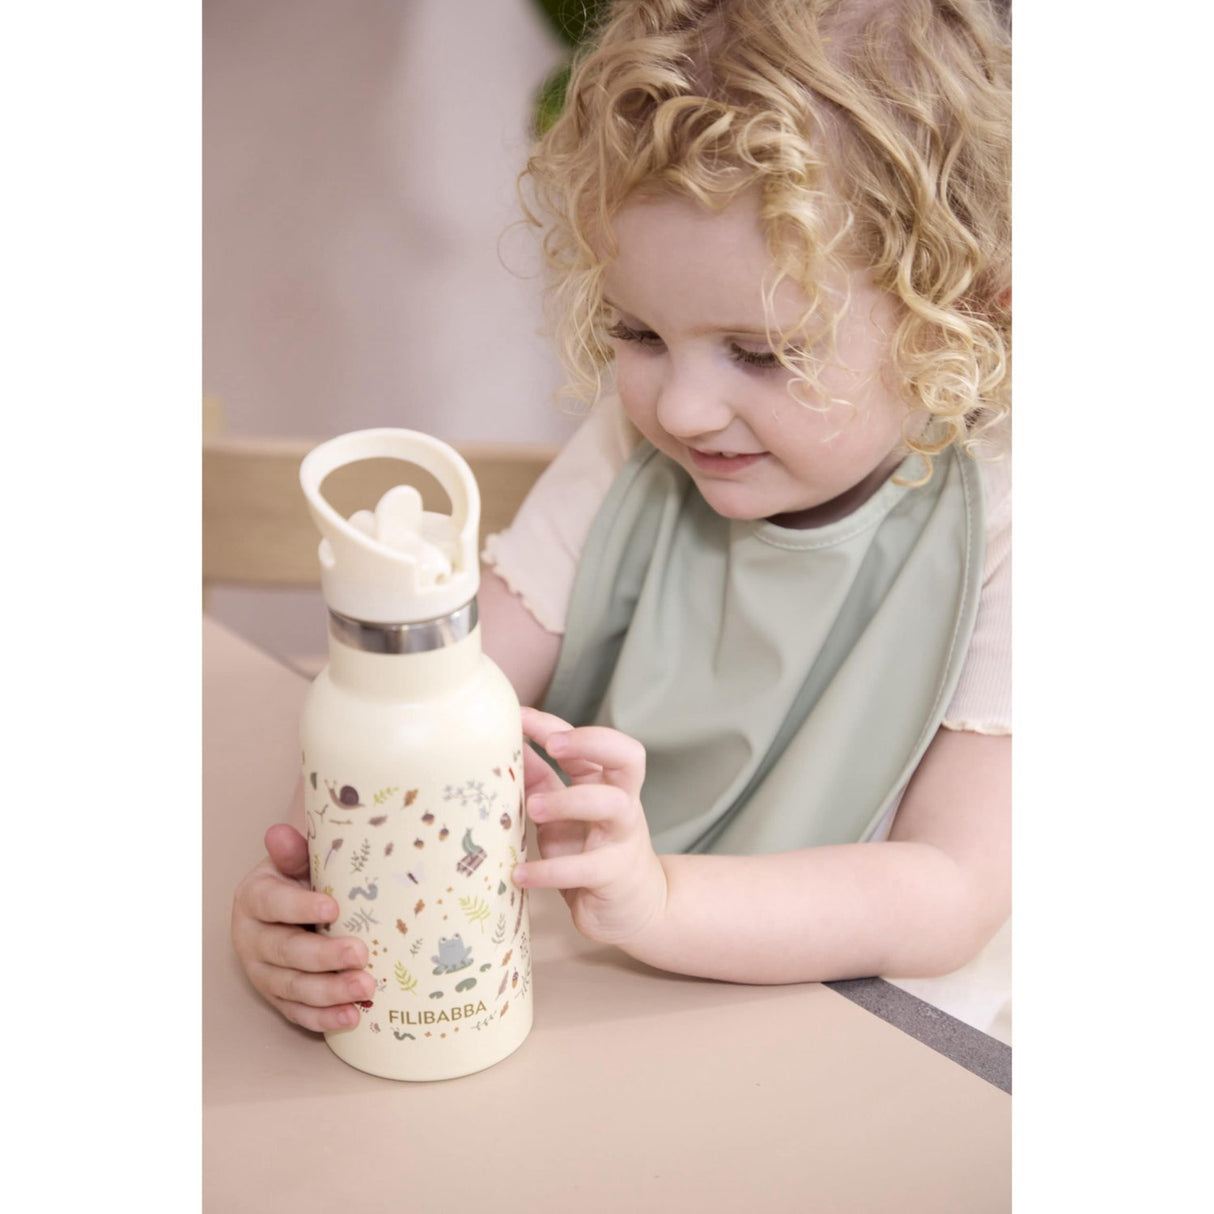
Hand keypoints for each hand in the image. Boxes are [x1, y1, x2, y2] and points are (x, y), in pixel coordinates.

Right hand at [230, 823, 375, 1031]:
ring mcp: (262, 972)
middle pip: (285, 951)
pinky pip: (298, 1013)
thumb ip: (293, 851)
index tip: (333, 908)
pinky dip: (324, 1018)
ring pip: (292, 987)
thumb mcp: (297, 859)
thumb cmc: (301, 877)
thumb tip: (279, 832)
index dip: (300, 907)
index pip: (273, 904)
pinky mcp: (277, 997)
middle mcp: (251, 938)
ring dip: (330, 991)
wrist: (293, 903)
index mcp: (254, 898)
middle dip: (324, 956)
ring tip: (365, 988)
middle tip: (361, 954)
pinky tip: (352, 1017)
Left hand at [513, 707, 667, 947]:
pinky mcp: (614, 875)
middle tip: (552, 746)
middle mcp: (622, 802)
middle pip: (626, 757)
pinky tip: (520, 874)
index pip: (591, 742)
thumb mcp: (564, 813)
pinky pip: (585, 867)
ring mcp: (622, 837)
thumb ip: (541, 781)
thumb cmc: (592, 851)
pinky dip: (550, 870)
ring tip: (531, 809)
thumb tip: (508, 749)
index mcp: (607, 783)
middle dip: (591, 743)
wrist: (635, 908)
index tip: (519, 716)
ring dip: (569, 801)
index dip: (557, 725)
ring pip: (610, 804)